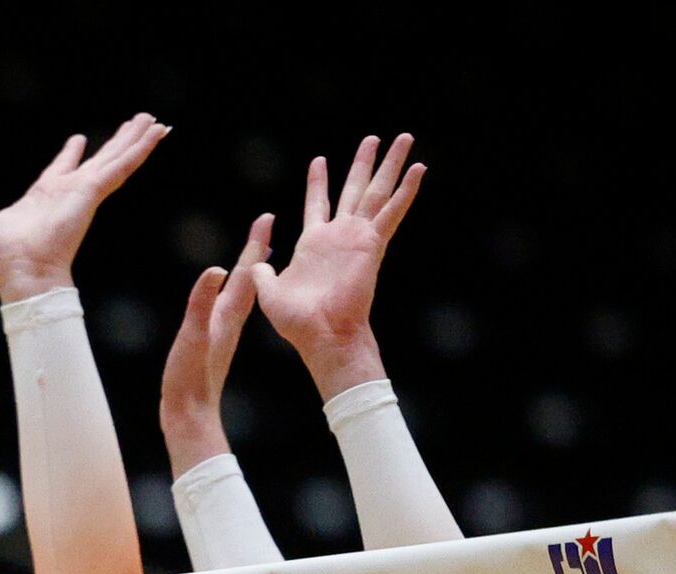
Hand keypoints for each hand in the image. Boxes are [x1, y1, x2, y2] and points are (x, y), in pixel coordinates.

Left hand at [0, 114, 167, 302]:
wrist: (24, 273)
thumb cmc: (6, 256)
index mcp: (47, 194)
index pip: (63, 167)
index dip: (71, 153)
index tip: (79, 139)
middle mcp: (70, 191)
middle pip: (100, 159)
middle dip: (118, 141)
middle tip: (137, 123)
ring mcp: (85, 191)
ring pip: (117, 159)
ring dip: (137, 140)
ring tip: (157, 122)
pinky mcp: (93, 192)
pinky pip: (122, 167)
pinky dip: (140, 150)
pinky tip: (156, 135)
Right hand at [158, 214, 272, 473]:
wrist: (190, 413)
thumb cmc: (188, 377)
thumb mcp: (192, 336)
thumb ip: (202, 304)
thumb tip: (217, 270)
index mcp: (228, 314)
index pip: (246, 273)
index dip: (255, 245)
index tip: (267, 218)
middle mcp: (231, 319)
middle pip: (249, 278)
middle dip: (257, 251)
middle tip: (266, 226)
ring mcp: (225, 330)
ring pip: (243, 292)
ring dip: (250, 271)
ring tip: (258, 254)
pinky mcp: (217, 341)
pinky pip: (232, 307)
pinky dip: (237, 292)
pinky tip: (234, 294)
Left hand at [253, 133, 423, 397]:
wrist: (322, 335)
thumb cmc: (297, 322)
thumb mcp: (269, 291)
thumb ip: (264, 273)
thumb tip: (256, 265)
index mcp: (314, 243)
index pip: (318, 203)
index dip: (318, 182)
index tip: (319, 160)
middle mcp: (339, 235)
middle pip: (354, 189)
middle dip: (363, 163)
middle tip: (374, 138)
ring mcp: (357, 237)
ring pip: (377, 191)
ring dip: (391, 165)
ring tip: (404, 138)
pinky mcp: (372, 244)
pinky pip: (392, 211)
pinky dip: (407, 191)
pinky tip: (419, 169)